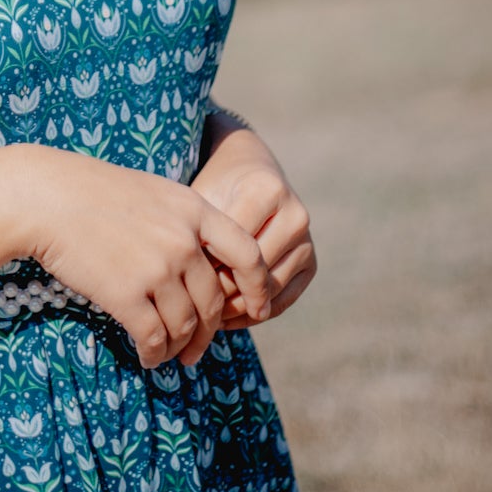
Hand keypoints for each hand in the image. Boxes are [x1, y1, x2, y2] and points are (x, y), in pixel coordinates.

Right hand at [21, 145, 273, 369]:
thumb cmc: (94, 193)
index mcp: (194, 210)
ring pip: (185, 326)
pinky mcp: (127, 294)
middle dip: (208, 334)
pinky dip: (154, 354)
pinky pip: (154, 338)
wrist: (46, 198)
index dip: (259, 287)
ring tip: (169, 355)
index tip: (258, 308)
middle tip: (197, 351)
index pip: (248, 254)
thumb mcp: (154, 193)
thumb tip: (204, 268)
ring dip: (179, 348)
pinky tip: (148, 357)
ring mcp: (157, 268)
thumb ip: (184, 224)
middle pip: (213, 302)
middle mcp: (183, 241)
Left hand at [188, 117, 316, 329]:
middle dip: (221, 293)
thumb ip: (200, 234)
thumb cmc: (216, 188)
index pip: (235, 245)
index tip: (181, 283)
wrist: (247, 173)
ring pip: (271, 290)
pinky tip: (228, 319)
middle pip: (255, 270)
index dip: (206, 269)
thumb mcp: (202, 198)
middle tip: (191, 308)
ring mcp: (307, 239)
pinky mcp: (310, 262)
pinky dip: (256, 314)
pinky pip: (284, 300)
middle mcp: (295, 214)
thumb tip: (189, 288)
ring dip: (238, 309)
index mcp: (267, 190)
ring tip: (206, 317)